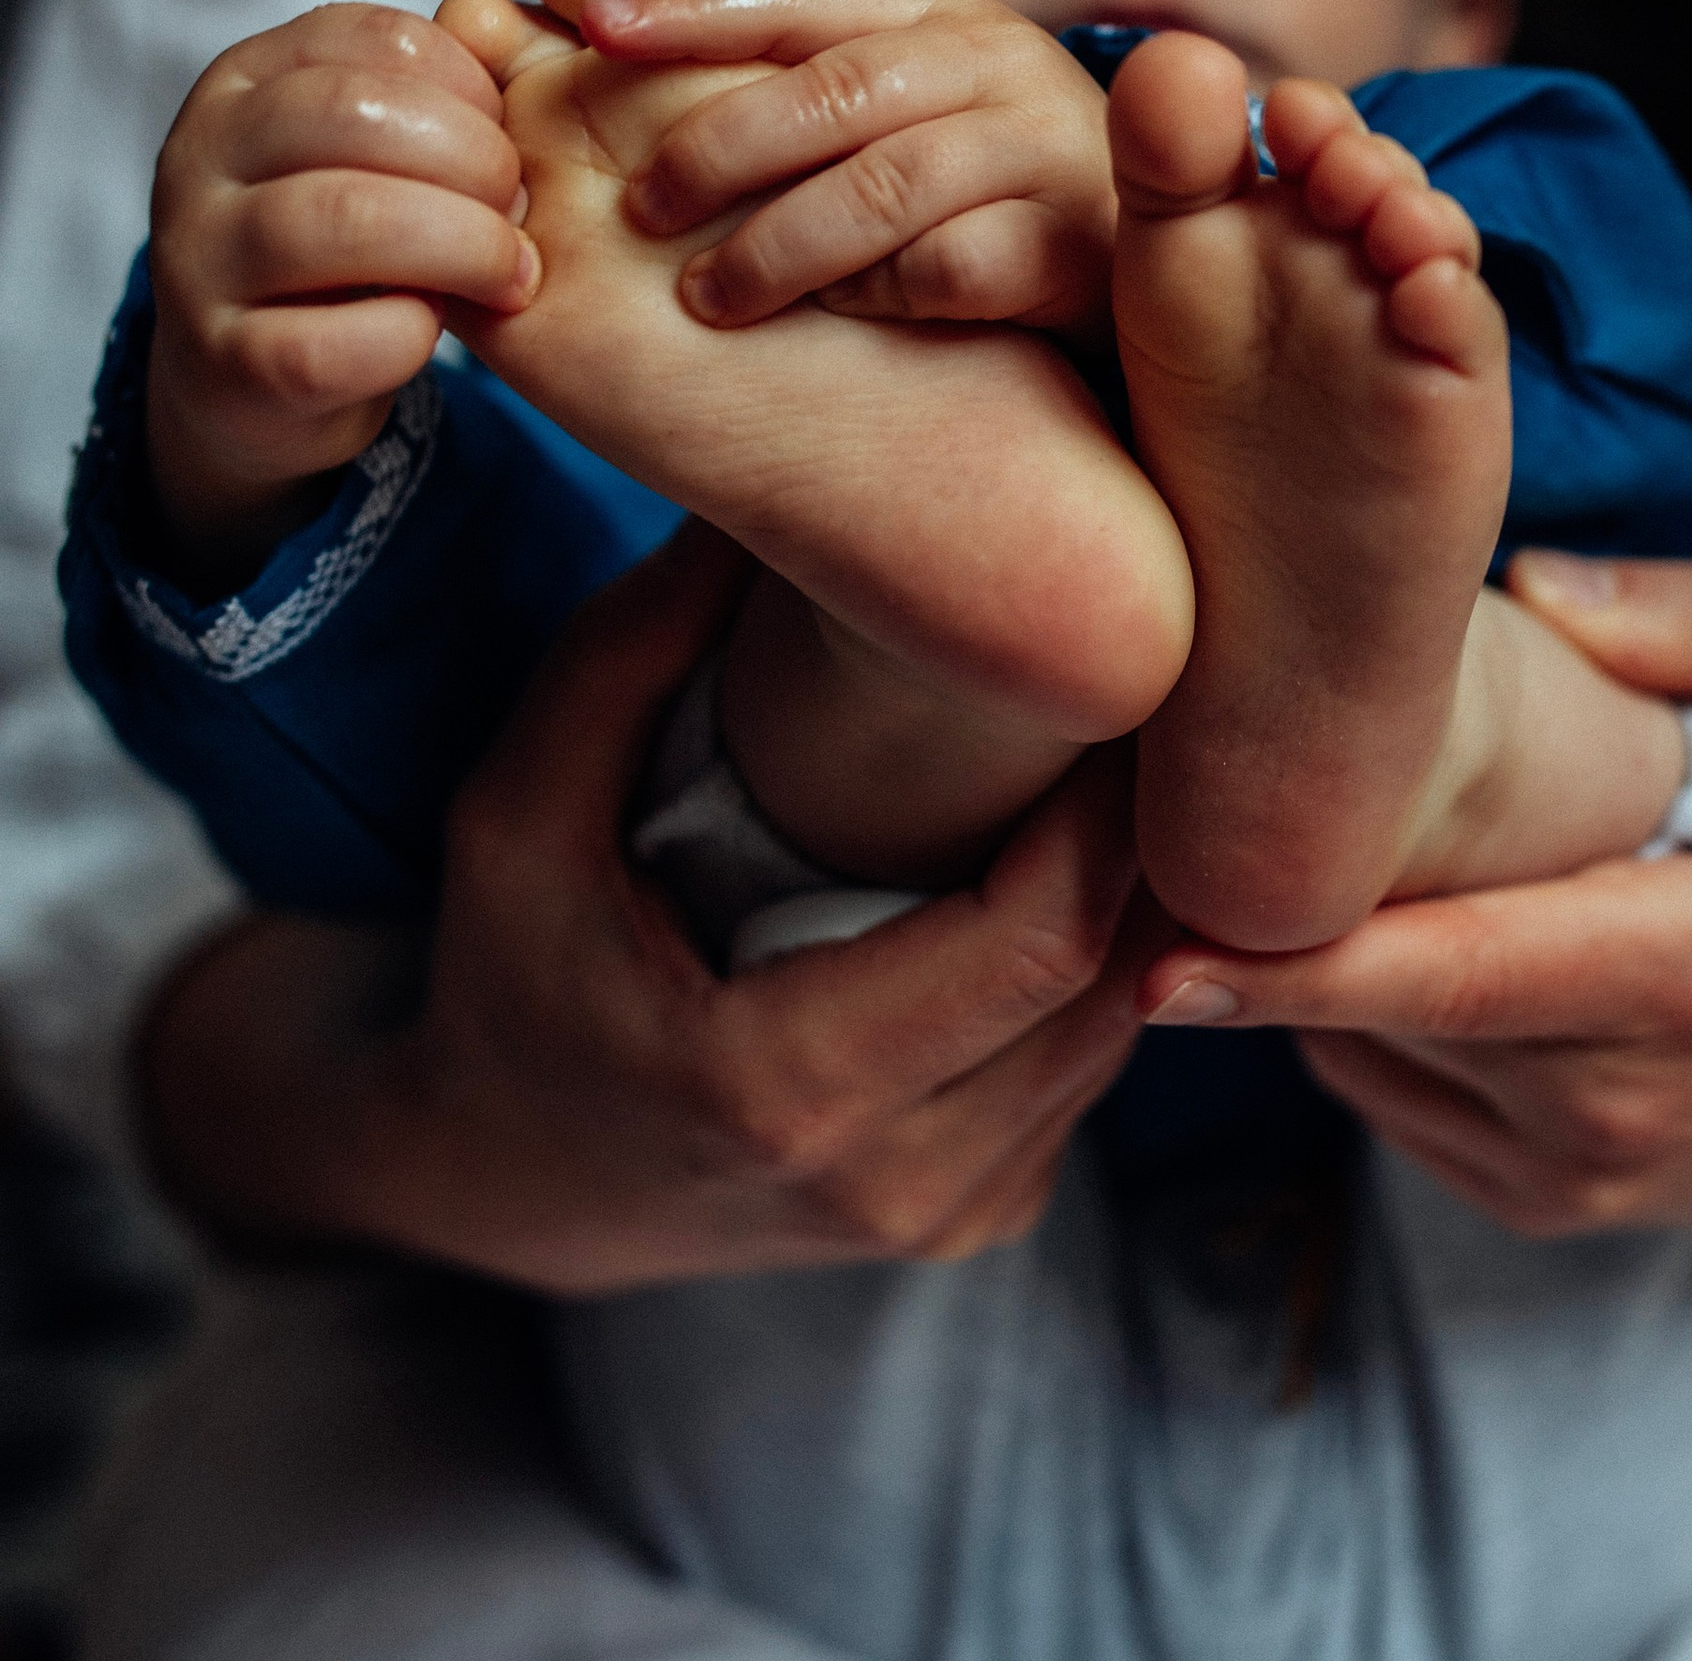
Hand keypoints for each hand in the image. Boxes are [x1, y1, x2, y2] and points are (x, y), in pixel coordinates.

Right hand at [137, 525, 1159, 1289]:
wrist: (502, 1186)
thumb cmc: (510, 981)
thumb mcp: (517, 814)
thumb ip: (629, 659)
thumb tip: (749, 501)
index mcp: (784, 1092)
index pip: (1040, 941)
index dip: (1111, 808)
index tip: (1132, 674)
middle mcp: (892, 1185)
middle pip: (1111, 981)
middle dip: (1146, 834)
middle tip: (1157, 685)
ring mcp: (946, 1220)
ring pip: (1122, 1029)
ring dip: (1137, 896)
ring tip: (1124, 755)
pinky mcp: (980, 1221)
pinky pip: (1091, 1072)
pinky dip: (1099, 967)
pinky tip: (1069, 865)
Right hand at [144, 4, 536, 583]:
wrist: (258, 383)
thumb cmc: (352, 246)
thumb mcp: (378, 149)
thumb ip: (436, 91)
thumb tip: (507, 31)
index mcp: (249, 80)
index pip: (379, 38)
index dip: (472, 86)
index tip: (507, 134)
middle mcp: (204, 155)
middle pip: (356, 115)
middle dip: (475, 161)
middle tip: (519, 208)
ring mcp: (200, 260)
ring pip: (341, 219)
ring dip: (461, 245)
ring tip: (507, 274)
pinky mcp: (225, 363)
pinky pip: (330, 341)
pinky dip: (407, 334)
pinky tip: (432, 326)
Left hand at [580, 0, 1115, 337]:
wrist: (1143, 299)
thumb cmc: (981, 203)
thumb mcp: (897, 114)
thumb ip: (778, 70)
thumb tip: (594, 9)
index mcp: (941, 16)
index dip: (696, 7)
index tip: (593, 36)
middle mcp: (1002, 63)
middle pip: (837, 88)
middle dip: (720, 147)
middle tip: (638, 210)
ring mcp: (1049, 149)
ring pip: (889, 181)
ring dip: (781, 245)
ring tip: (706, 298)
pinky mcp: (1082, 245)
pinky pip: (958, 265)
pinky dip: (883, 292)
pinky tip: (835, 320)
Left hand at [1135, 556, 1691, 1235]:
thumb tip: (1536, 589)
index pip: (1453, 974)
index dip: (1298, 961)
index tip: (1161, 946)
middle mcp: (1618, 1101)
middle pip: (1382, 1007)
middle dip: (1268, 915)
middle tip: (1186, 807)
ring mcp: (1576, 1174)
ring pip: (1369, 1052)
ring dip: (1314, 958)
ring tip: (1300, 841)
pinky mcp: (1545, 1202)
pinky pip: (1393, 1096)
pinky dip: (1361, 1011)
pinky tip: (1394, 922)